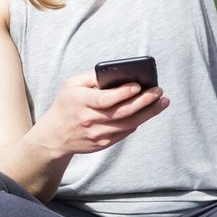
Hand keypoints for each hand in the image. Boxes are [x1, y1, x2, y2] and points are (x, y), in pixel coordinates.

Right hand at [40, 70, 169, 156]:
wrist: (55, 136)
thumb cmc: (67, 104)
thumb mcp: (72, 84)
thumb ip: (93, 77)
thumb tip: (119, 72)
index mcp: (80, 102)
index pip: (105, 99)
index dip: (123, 93)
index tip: (138, 86)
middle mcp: (89, 120)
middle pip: (122, 113)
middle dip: (144, 102)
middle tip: (159, 92)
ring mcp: (97, 135)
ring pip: (128, 124)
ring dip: (148, 113)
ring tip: (162, 102)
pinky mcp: (103, 144)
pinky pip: (125, 132)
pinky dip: (138, 121)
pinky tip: (148, 112)